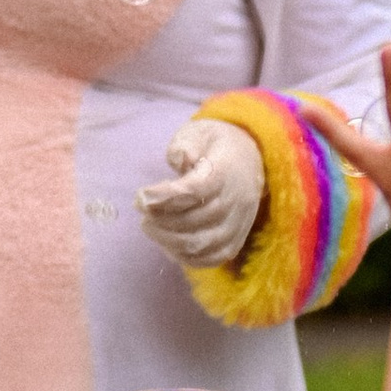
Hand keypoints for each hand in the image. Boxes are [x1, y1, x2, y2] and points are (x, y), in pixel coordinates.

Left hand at [135, 115, 265, 267]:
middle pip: (195, 220)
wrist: (250, 159)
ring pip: (200, 244)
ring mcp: (237, 225)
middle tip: (141, 208)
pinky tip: (166, 242)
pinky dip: (184, 257)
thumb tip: (179, 160)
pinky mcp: (235, 241)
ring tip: (149, 225)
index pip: (196, 190)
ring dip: (167, 239)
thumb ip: (185, 145)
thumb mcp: (198, 132)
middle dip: (160, 218)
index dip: (165, 197)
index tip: (141, 195)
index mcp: (226, 171)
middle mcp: (236, 201)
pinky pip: (210, 259)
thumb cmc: (214, 145)